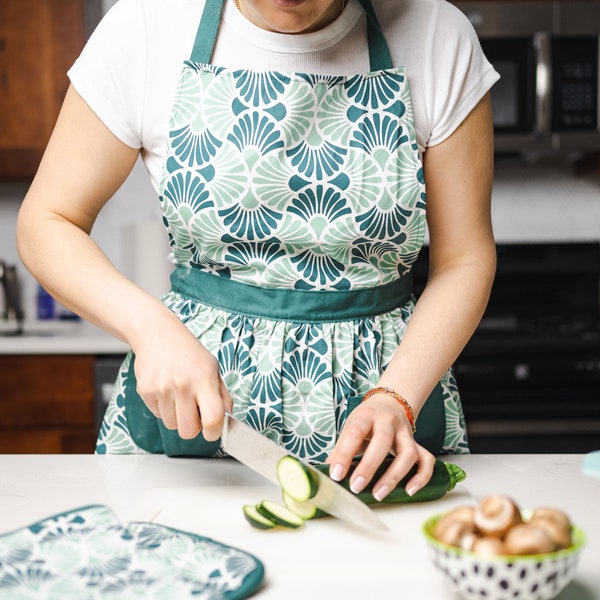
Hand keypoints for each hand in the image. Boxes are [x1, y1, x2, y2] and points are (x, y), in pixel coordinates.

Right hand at [131, 312, 231, 440]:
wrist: (157, 333)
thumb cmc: (188, 351)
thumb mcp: (213, 368)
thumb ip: (222, 395)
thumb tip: (227, 419)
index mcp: (205, 379)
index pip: (213, 419)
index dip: (214, 432)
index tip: (213, 432)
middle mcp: (183, 385)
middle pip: (188, 431)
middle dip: (193, 428)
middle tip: (194, 414)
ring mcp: (162, 389)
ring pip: (171, 426)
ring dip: (177, 416)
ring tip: (179, 395)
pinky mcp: (145, 391)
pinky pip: (158, 415)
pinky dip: (163, 408)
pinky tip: (166, 389)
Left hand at [326, 392, 435, 500]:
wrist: (390, 404)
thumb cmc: (366, 420)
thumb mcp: (350, 427)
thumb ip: (340, 450)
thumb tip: (326, 474)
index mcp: (366, 416)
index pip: (355, 432)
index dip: (344, 454)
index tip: (336, 474)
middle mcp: (388, 422)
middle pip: (383, 441)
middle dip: (369, 466)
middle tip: (357, 487)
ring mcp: (405, 433)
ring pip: (407, 453)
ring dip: (394, 476)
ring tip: (378, 493)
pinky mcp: (417, 444)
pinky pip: (426, 460)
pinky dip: (420, 477)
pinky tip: (409, 490)